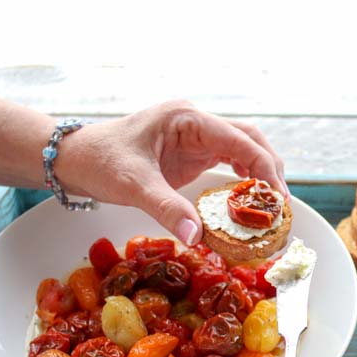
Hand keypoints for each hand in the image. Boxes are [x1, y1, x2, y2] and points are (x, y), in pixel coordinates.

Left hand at [58, 101, 288, 244]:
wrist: (75, 158)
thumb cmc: (100, 162)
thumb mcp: (132, 185)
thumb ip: (166, 208)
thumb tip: (198, 237)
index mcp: (187, 119)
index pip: (240, 140)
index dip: (264, 169)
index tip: (279, 199)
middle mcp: (196, 123)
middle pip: (250, 140)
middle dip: (270, 170)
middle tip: (281, 207)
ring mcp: (195, 137)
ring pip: (243, 150)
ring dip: (260, 175)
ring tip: (272, 208)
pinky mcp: (192, 153)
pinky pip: (228, 162)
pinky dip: (244, 180)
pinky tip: (249, 202)